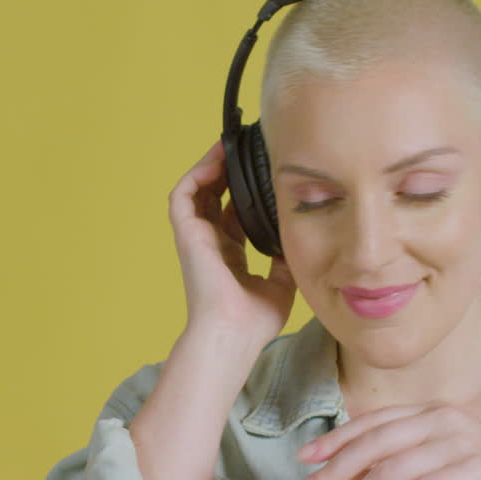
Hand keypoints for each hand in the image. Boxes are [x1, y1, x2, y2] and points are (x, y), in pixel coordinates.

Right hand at [168, 139, 296, 356]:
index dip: (245, 191)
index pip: (234, 214)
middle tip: (248, 149)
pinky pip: (183, 195)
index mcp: (230, 255)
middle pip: (215, 196)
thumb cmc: (254, 320)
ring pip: (197, 191)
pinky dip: (196, 174)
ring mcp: (197, 238)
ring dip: (210, 166)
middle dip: (228, 171)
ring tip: (230, 145)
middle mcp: (211, 243)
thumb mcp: (281, 282)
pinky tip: (216, 159)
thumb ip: (285, 258)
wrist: (235, 334)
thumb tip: (297, 237)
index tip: (262, 172)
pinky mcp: (186, 234)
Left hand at [292, 402, 480, 479]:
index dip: (336, 439)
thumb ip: (402, 463)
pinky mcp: (474, 469)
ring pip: (393, 469)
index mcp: (429, 413)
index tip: (304, 458)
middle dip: (335, 468)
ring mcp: (458, 442)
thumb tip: (356, 478)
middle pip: (375, 443)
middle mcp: (441, 420)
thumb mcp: (438, 464)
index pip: (372, 422)